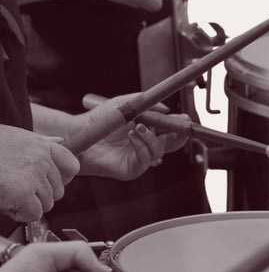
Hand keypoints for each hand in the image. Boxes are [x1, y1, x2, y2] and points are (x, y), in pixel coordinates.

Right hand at [0, 125, 78, 221]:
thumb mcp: (14, 139)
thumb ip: (38, 145)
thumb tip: (59, 142)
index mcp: (41, 145)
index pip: (71, 166)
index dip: (60, 179)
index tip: (44, 183)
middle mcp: (42, 159)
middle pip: (58, 191)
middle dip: (37, 195)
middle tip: (12, 186)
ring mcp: (34, 175)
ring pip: (46, 204)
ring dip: (26, 203)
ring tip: (5, 189)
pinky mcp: (24, 193)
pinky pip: (34, 214)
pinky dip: (19, 213)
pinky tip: (4, 199)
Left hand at [73, 96, 189, 180]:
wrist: (82, 133)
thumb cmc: (100, 119)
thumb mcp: (125, 104)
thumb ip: (146, 103)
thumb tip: (166, 108)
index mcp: (148, 130)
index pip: (170, 130)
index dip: (179, 126)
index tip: (185, 119)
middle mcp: (146, 145)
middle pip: (172, 144)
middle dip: (177, 136)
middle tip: (179, 128)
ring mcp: (140, 158)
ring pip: (159, 151)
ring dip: (152, 138)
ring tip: (138, 127)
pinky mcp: (133, 168)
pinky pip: (146, 159)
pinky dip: (141, 146)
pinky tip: (131, 136)